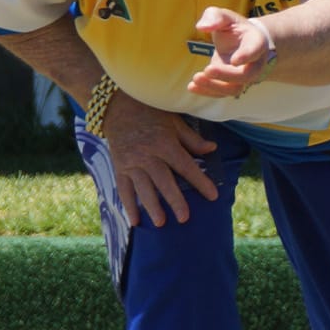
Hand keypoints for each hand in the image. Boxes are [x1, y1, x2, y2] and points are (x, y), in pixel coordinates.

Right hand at [100, 90, 218, 227]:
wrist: (117, 107)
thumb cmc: (150, 113)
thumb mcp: (174, 121)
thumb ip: (191, 139)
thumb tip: (212, 149)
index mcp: (165, 143)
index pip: (186, 165)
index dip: (200, 181)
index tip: (212, 195)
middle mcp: (148, 155)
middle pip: (164, 180)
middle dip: (175, 200)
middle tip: (184, 218)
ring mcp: (132, 163)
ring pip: (143, 187)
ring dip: (152, 206)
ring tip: (161, 223)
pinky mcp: (120, 168)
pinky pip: (124, 189)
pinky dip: (128, 206)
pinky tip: (135, 221)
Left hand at [186, 6, 271, 97]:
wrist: (241, 44)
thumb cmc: (234, 28)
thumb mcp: (226, 17)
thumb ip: (214, 16)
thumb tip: (202, 27)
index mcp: (256, 42)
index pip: (255, 50)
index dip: (246, 56)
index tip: (234, 60)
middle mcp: (254, 63)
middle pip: (246, 75)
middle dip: (226, 75)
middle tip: (207, 69)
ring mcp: (243, 77)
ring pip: (234, 89)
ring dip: (215, 86)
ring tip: (196, 79)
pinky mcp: (231, 85)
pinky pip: (222, 93)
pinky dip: (207, 92)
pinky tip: (192, 86)